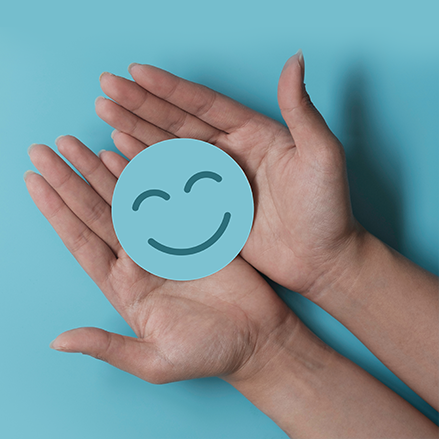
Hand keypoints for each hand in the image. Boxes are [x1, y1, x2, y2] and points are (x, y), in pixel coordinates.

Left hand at [25, 136, 296, 382]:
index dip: (57, 212)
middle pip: (97, 212)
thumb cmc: (208, 354)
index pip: (82, 242)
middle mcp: (139, 260)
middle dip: (70, 181)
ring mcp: (166, 242)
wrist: (256, 338)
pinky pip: (166, 195)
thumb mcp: (154, 361)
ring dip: (101, 171)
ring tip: (77, 144)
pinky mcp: (194, 231)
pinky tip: (127, 154)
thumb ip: (107, 347)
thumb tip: (58, 341)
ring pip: (127, 199)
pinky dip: (147, 174)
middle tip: (44, 150)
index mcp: (124, 287)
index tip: (33, 182)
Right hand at [95, 51, 359, 297]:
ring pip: (169, 149)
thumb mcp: (322, 155)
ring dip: (137, 130)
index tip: (135, 73)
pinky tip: (123, 152)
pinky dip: (146, 166)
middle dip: (141, 104)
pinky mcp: (210, 207)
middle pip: (178, 122)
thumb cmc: (328, 209)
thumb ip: (301, 111)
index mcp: (254, 134)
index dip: (169, 89)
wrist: (323, 258)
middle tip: (106, 88)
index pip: (204, 105)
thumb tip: (294, 59)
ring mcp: (217, 180)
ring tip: (106, 112)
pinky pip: (172, 183)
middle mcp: (231, 152)